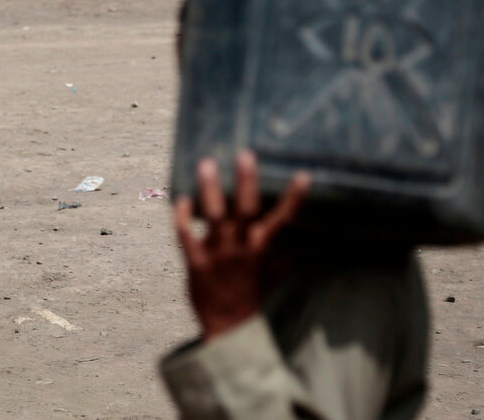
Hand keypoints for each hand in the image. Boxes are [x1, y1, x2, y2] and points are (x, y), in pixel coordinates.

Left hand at [174, 151, 309, 341]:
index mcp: (264, 249)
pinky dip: (182, 217)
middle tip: (245, 154)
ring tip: (206, 165)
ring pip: (215, 217)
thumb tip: (299, 229)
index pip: (284, 220)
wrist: (230, 328)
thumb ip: (285, 248)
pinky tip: (180, 199)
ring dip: (211, 190)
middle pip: (246, 211)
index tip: (303, 176)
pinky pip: (186, 237)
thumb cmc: (254, 294)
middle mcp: (243, 249)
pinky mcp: (197, 263)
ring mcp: (219, 255)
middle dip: (247, 183)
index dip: (294, 199)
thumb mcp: (276, 272)